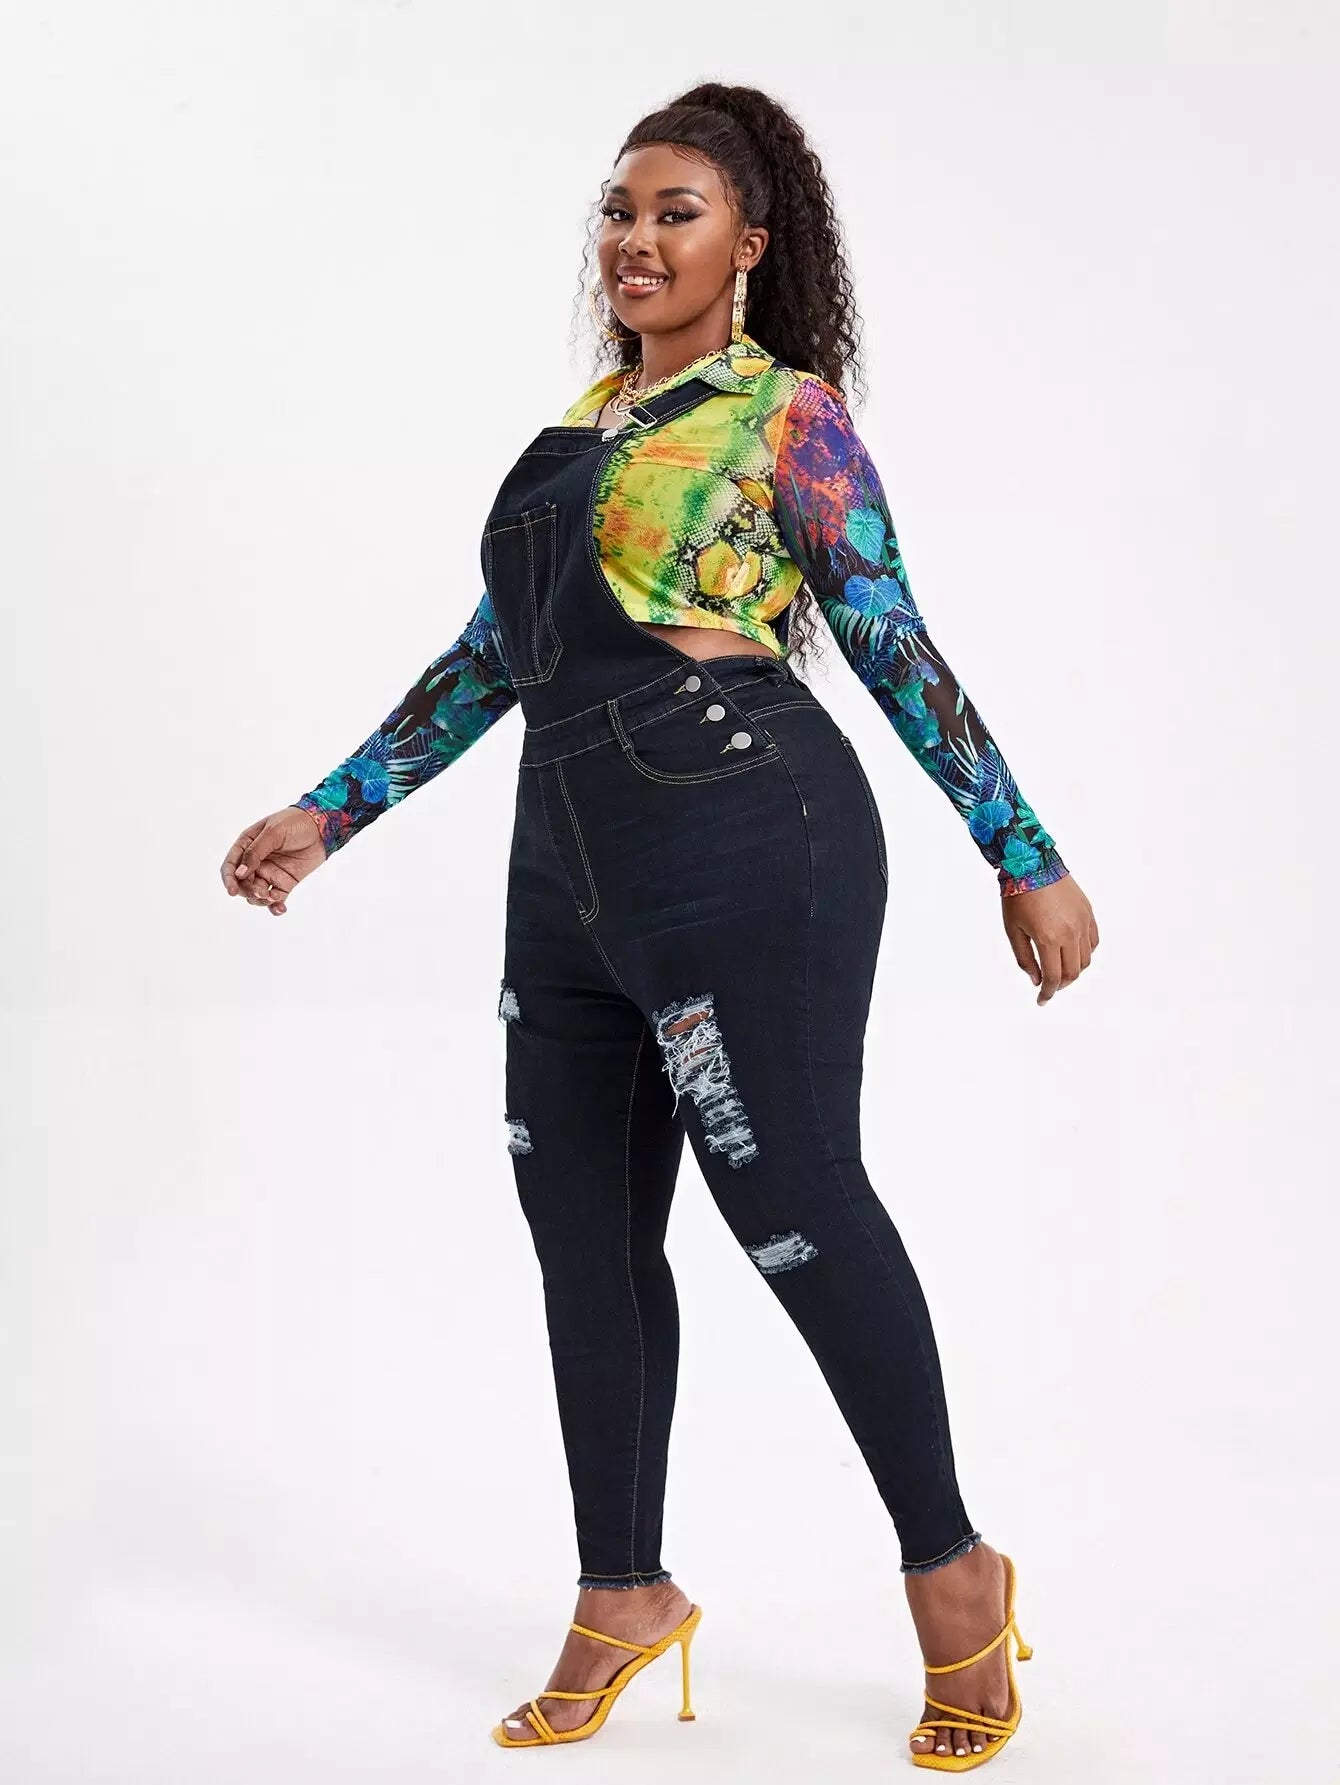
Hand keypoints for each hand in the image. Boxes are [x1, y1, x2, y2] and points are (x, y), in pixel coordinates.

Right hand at [220, 806, 327, 915]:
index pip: (230, 866)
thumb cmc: (295, 822)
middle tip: (261, 892)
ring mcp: (270, 873)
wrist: (323, 827)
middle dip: (248, 891)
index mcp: (247, 846)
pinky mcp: (285, 882)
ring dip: (260, 899)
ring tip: (272, 897)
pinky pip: (275, 899)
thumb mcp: (273, 833)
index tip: (232, 891)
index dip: (229, 880)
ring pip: (256, 894)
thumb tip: (240, 874)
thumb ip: (255, 853)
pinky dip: (275, 907)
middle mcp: (255, 862)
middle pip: (242, 884)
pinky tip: (280, 909)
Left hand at [1001, 874, 1097, 1004]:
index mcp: (1049, 938)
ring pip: (1086, 960)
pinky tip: (1072, 954)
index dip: (1047, 993)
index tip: (1041, 1000)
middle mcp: (1070, 933)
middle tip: (1049, 986)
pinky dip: (1085, 953)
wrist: (1032, 864)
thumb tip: (1036, 980)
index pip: (1053, 977)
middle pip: (1072, 973)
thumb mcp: (1013, 931)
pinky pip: (1093, 942)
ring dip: (1074, 971)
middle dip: (1060, 984)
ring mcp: (1082, 923)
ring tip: (1059, 970)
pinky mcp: (1088, 913)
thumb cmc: (1018, 896)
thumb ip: (1025, 959)